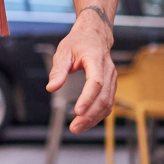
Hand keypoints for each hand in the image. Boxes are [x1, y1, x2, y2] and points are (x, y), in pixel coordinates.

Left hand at [50, 10, 117, 132]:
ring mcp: (112, 79)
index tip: (78, 111)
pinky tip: (87, 122)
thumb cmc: (78, 43)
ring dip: (94, 118)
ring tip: (78, 128)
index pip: (96, 82)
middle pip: (103, 97)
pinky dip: (98, 114)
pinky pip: (108, 103)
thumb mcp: (63, 52)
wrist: (94, 36)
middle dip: (90, 115)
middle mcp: (108, 70)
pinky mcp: (111, 85)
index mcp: (96, 60)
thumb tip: (51, 88)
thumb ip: (58, 70)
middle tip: (74, 127)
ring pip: (108, 103)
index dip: (88, 98)